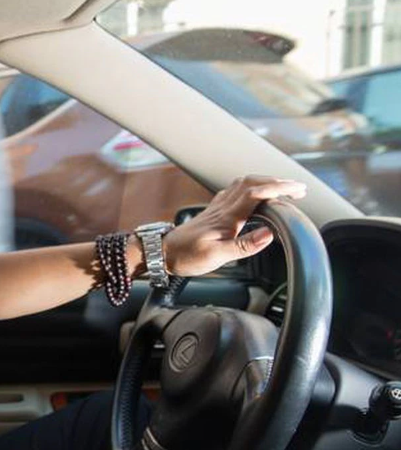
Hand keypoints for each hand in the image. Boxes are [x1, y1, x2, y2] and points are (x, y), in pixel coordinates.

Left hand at [162, 175, 307, 276]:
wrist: (162, 253)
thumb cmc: (186, 256)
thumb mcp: (216, 257)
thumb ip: (243, 246)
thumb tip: (269, 235)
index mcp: (227, 217)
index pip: (257, 193)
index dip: (279, 188)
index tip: (298, 190)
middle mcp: (223, 208)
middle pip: (252, 182)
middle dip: (277, 182)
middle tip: (298, 190)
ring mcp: (217, 208)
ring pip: (243, 184)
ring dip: (265, 182)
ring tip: (282, 189)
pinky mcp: (213, 211)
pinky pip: (233, 191)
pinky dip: (250, 188)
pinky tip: (253, 195)